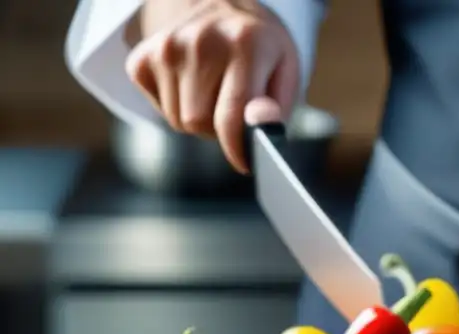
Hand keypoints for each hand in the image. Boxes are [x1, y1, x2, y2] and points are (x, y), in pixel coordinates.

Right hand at [126, 0, 299, 171]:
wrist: (220, 6)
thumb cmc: (260, 48)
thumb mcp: (286, 69)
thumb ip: (278, 104)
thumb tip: (259, 125)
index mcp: (245, 44)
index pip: (230, 116)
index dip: (236, 149)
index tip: (244, 163)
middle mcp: (201, 41)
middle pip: (198, 123)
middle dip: (218, 129)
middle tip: (231, 111)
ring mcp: (166, 47)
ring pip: (178, 121)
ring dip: (198, 120)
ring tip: (213, 93)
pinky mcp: (141, 57)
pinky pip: (159, 109)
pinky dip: (177, 107)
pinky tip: (191, 85)